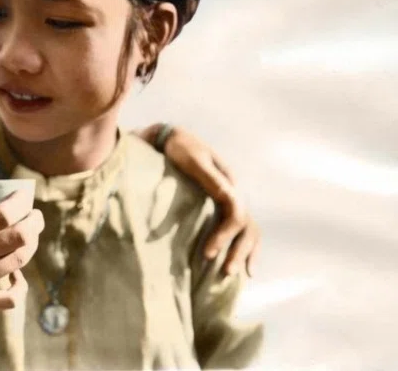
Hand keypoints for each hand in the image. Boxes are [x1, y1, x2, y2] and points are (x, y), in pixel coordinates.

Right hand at [0, 190, 43, 335]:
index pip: (1, 215)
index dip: (19, 202)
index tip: (23, 195)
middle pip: (18, 237)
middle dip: (33, 221)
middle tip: (34, 214)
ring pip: (18, 261)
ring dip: (31, 245)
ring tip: (30, 235)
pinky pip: (9, 298)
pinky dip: (19, 286)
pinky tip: (15, 275)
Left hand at [141, 124, 260, 276]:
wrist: (168, 138)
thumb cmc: (179, 149)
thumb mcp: (194, 161)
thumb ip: (211, 179)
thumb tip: (231, 198)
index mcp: (229, 184)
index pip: (236, 216)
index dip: (225, 237)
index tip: (207, 254)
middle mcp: (232, 193)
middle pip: (246, 227)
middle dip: (238, 251)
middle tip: (225, 272)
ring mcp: (226, 199)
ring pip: (246, 229)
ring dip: (243, 252)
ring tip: (234, 274)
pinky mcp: (216, 204)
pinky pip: (233, 228)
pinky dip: (237, 245)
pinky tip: (233, 262)